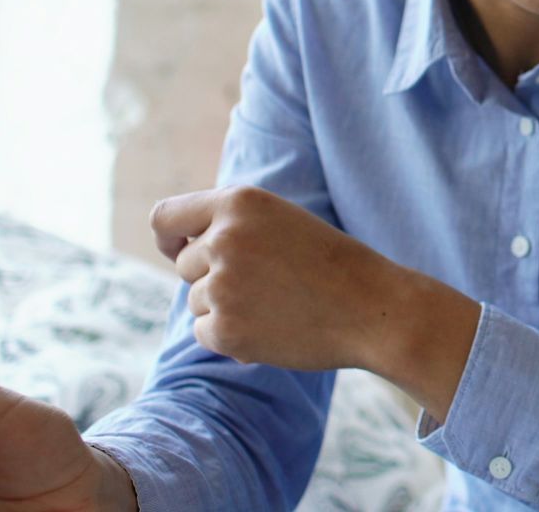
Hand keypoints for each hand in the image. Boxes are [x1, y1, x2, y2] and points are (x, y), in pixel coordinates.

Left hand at [150, 185, 479, 417]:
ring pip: (197, 299)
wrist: (373, 309)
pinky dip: (230, 336)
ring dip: (226, 307)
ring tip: (278, 305)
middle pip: (184, 264)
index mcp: (240, 202)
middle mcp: (223, 238)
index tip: (174, 249)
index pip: (166, 217)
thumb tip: (177, 250)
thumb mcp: (282, 222)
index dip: (167, 237)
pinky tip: (273, 329)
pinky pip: (204, 332)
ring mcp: (221, 285)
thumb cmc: (333, 265)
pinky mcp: (224, 329)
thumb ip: (232, 226)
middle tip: (267, 284)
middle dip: (213, 276)